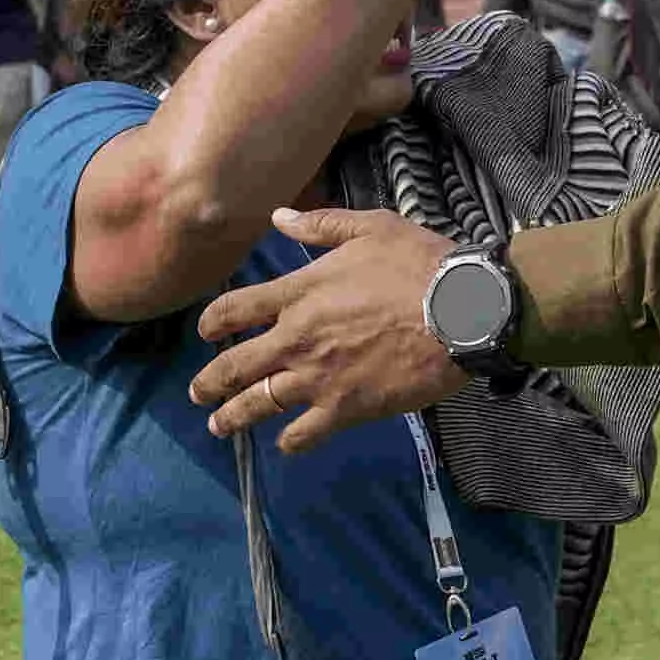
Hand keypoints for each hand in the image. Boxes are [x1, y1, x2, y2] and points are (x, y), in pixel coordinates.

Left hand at [190, 205, 466, 453]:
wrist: (461, 313)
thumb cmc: (419, 265)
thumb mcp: (370, 228)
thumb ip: (320, 225)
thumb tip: (279, 216)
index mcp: (298, 293)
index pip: (233, 311)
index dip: (212, 324)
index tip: (206, 334)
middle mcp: (296, 338)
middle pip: (234, 365)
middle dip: (209, 382)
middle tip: (198, 393)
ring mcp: (318, 377)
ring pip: (258, 404)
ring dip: (233, 416)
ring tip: (219, 426)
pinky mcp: (346, 407)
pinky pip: (304, 432)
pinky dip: (290, 441)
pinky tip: (285, 443)